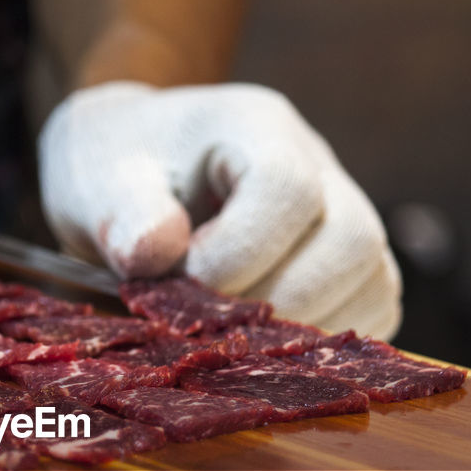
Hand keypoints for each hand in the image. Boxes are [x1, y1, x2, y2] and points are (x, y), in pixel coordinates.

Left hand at [39, 82, 400, 337]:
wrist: (132, 174)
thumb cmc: (116, 171)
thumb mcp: (96, 181)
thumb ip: (122, 213)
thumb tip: (158, 251)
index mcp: (256, 126)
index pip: (288, 189)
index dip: (241, 251)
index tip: (186, 277)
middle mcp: (318, 166)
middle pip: (354, 240)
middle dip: (282, 300)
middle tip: (213, 320)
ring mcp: (343, 214)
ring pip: (374, 283)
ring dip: (307, 330)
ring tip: (234, 333)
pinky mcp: (350, 268)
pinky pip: (371, 313)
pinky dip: (323, 345)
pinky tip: (261, 344)